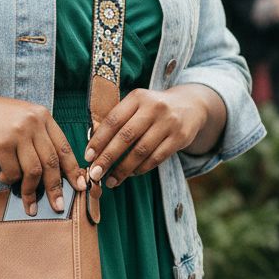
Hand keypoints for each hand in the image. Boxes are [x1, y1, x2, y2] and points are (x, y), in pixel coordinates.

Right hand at [0, 94, 85, 215]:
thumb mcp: (22, 119)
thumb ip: (38, 138)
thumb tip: (54, 172)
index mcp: (42, 115)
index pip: (64, 147)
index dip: (73, 170)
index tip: (80, 186)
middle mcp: (32, 122)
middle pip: (51, 162)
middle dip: (55, 188)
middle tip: (58, 206)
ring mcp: (17, 133)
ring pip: (34, 171)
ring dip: (31, 191)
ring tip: (29, 203)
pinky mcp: (1, 145)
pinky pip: (13, 173)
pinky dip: (10, 180)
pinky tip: (3, 176)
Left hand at [83, 87, 211, 186]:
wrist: (190, 105)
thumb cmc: (153, 108)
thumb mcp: (137, 105)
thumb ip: (118, 120)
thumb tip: (93, 145)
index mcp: (138, 97)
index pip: (113, 120)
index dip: (99, 140)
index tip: (88, 157)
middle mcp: (154, 108)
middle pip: (126, 137)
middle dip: (107, 158)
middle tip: (95, 174)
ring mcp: (168, 123)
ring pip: (141, 151)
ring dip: (123, 169)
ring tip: (111, 180)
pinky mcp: (180, 137)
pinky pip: (156, 158)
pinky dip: (141, 168)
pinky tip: (130, 174)